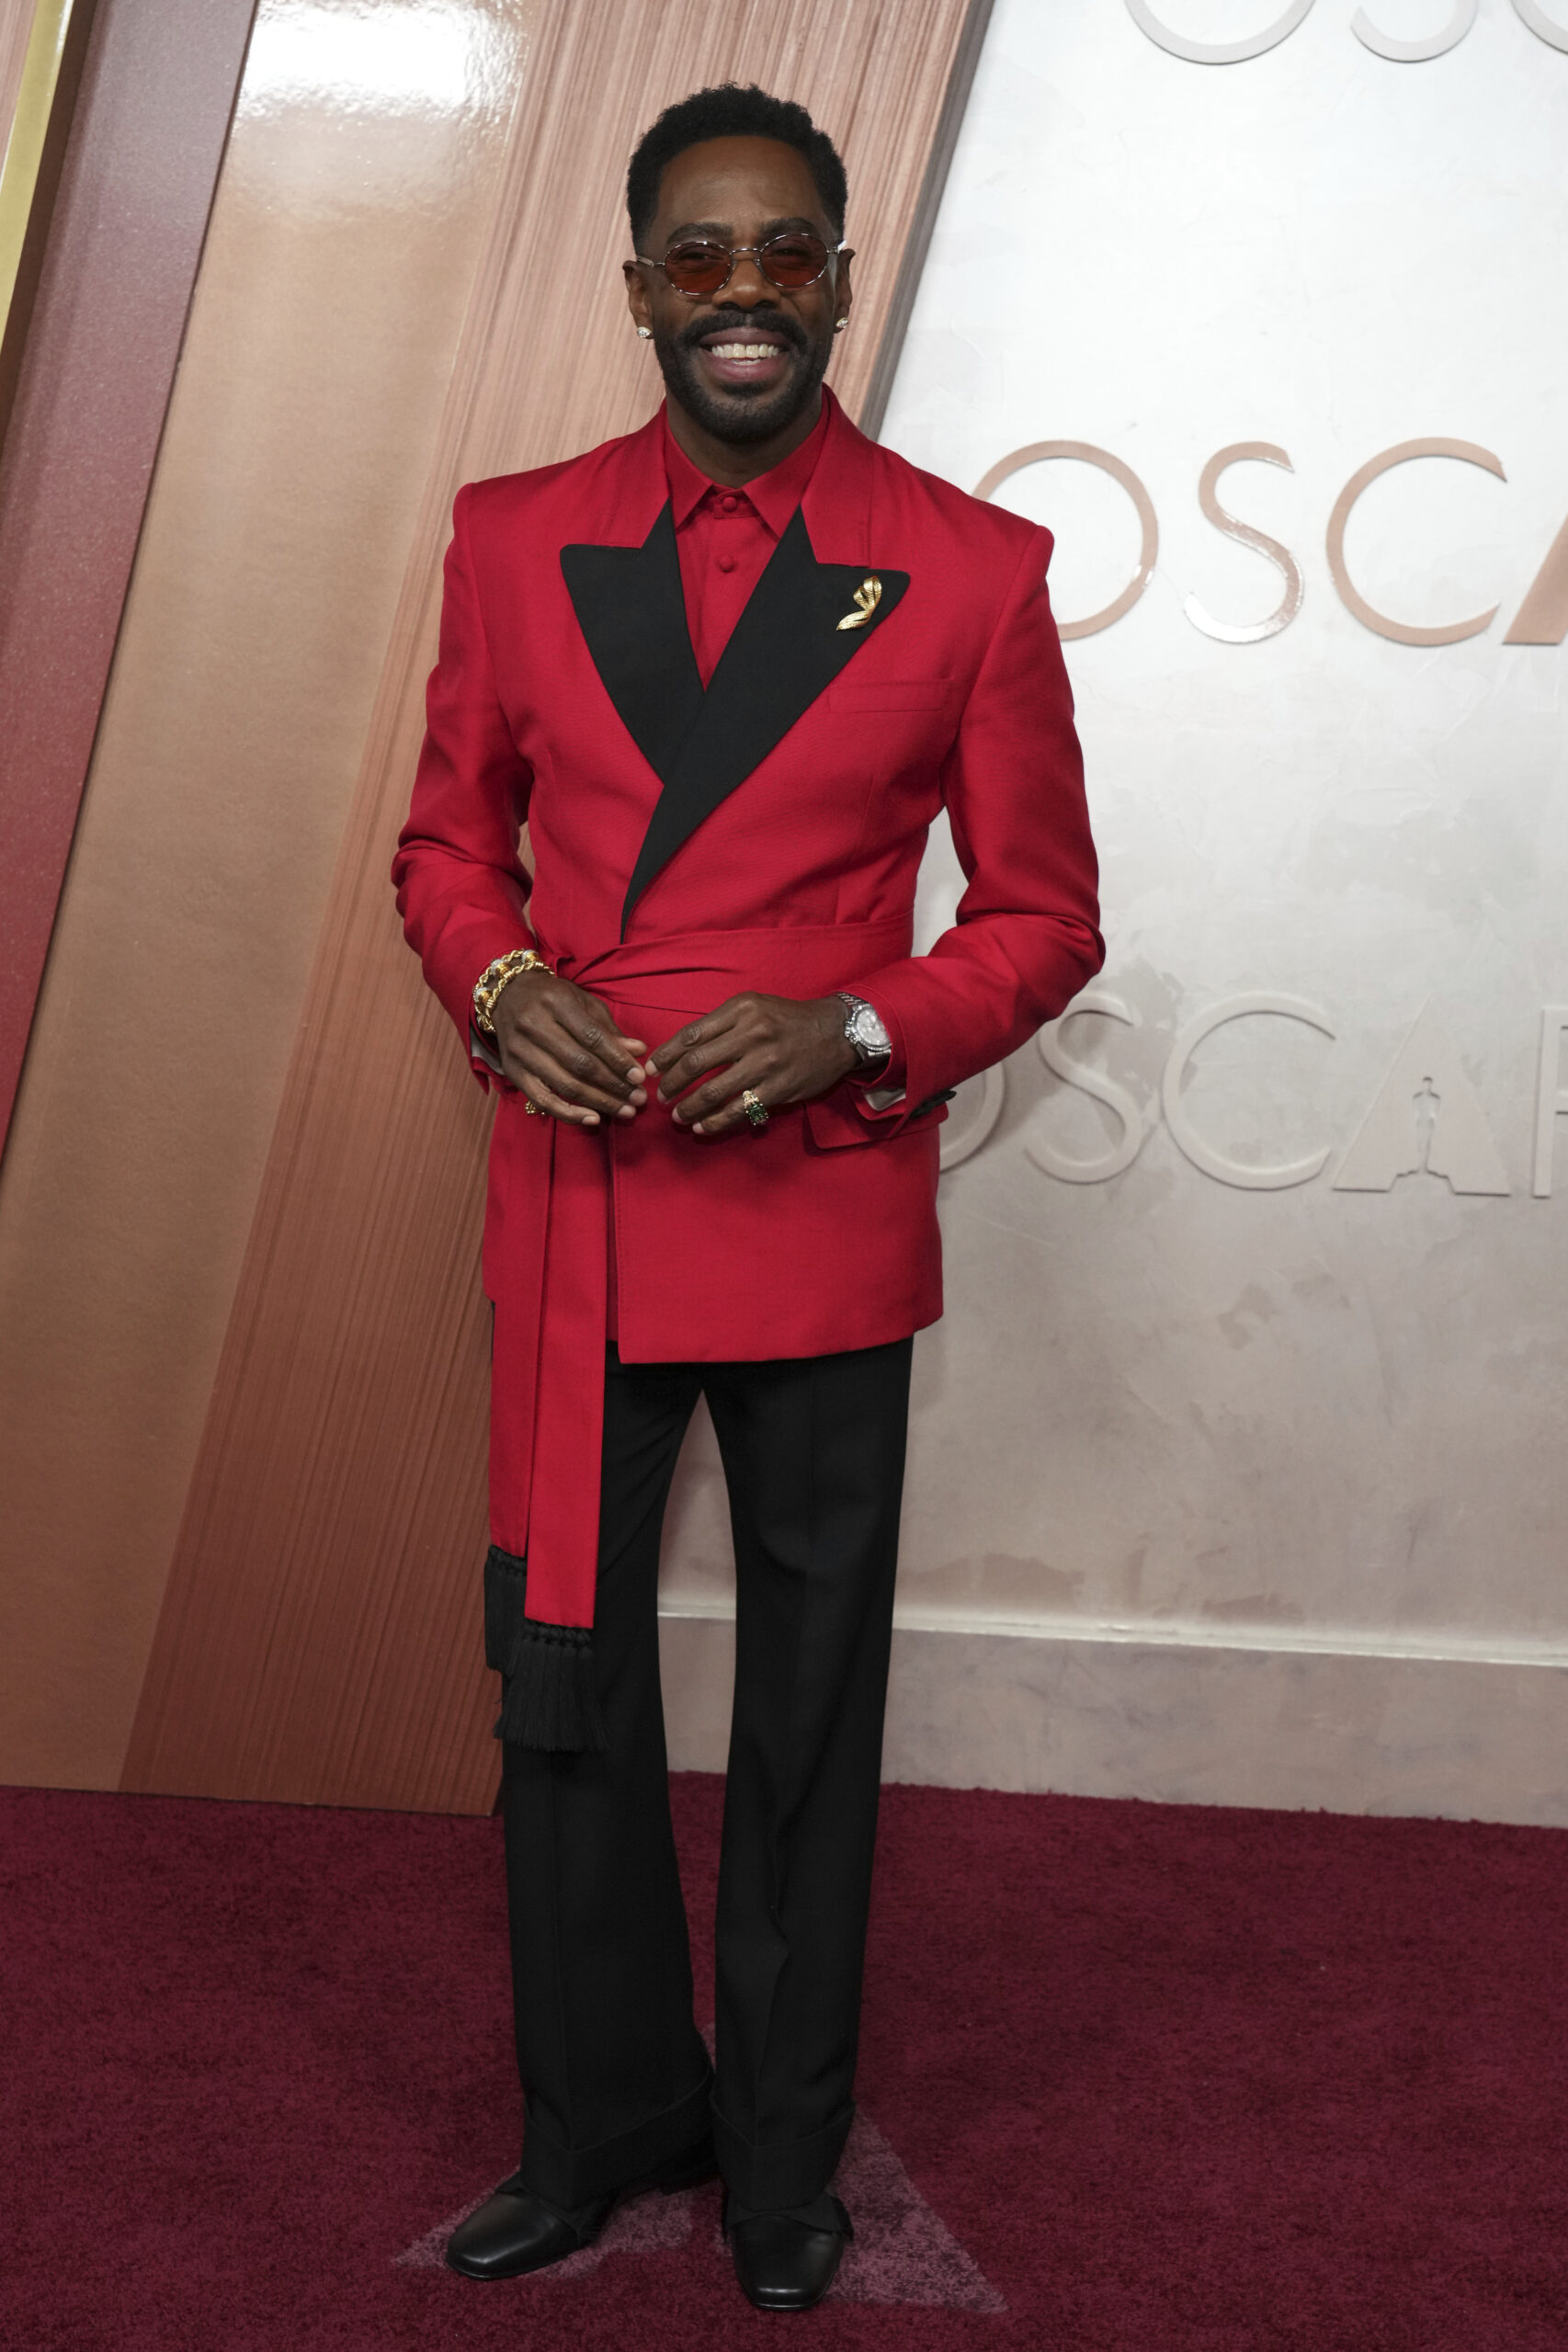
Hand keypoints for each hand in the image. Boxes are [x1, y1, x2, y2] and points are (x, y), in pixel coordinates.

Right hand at [492, 968, 647, 1125]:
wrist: (507, 996)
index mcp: (556, 1001)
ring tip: (625, 1111)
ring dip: (599, 1102)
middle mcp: (534, 1025)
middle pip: (580, 1064)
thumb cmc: (553, 998)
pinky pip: (542, 1100)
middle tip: (638, 1098)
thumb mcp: (583, 1002)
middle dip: (614, 1085)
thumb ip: (608, 1029)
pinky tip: (593, 1119)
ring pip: (565, 1084)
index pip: (592, 1037)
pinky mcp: (512, 1071)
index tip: (640, 1077)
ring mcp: (520, 1051)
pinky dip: (568, 1114)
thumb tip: (638, 1052)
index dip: (618, 1059)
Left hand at [652, 993, 857, 1137]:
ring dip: (689, 1107)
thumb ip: (720, 1024)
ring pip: (714, 1091)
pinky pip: (739, 1109)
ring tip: (677, 1117)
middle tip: (660, 1097)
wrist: (835, 1033)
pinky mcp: (778, 1088)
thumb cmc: (788, 1019)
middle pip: (696, 1063)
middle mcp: (751, 1034)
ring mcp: (765, 1063)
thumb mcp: (754, 1006)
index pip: (690, 1035)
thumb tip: (682, 1051)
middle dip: (671, 1084)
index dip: (664, 1056)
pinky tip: (702, 1127)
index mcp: (740, 1010)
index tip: (650, 1070)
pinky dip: (716, 1122)